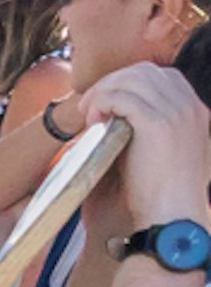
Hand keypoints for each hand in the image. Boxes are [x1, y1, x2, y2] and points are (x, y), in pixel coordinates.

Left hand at [85, 59, 210, 203]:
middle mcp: (190, 107)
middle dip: (113, 83)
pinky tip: (93, 123)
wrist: (172, 214)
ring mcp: (177, 112)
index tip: (109, 103)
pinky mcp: (157, 123)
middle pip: (145, 72)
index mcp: (196, 112)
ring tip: (90, 115)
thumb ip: (153, 129)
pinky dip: (101, 103)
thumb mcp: (166, 152)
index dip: (131, 82)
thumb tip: (119, 114)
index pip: (163, 76)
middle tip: (91, 106)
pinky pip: (120, 96)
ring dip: (103, 92)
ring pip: (131, 79)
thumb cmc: (160, 193)